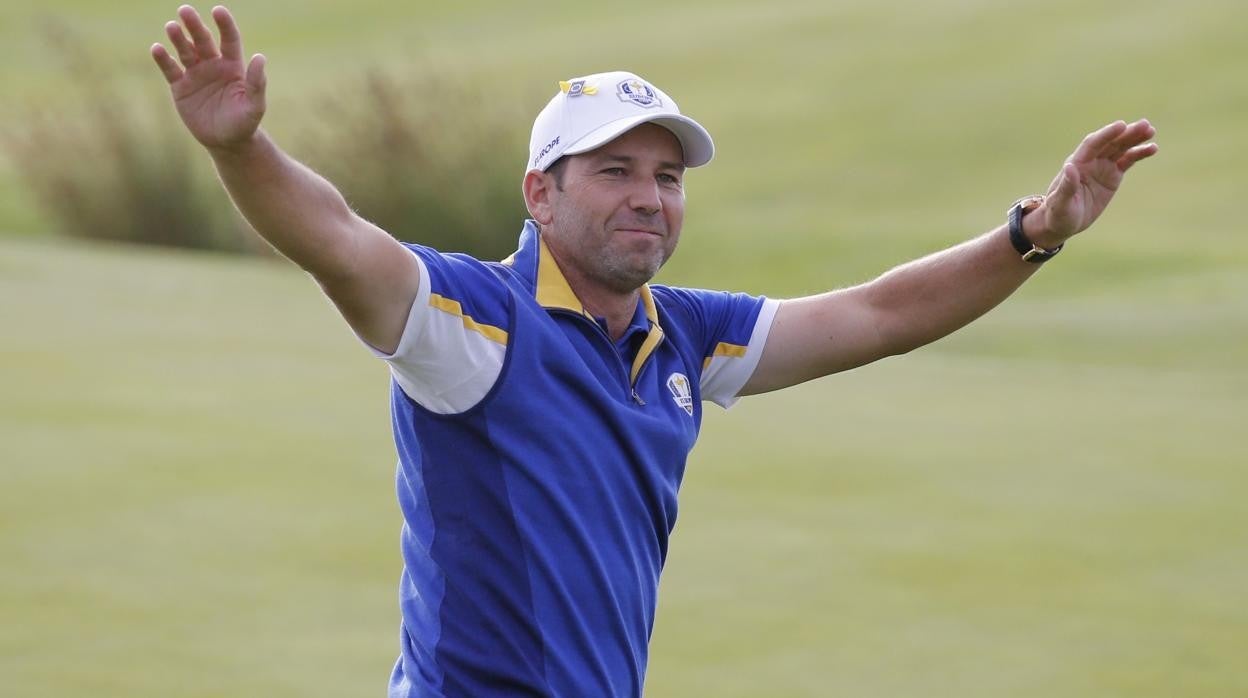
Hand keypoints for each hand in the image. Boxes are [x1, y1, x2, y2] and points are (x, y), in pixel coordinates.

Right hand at [151, 5, 265, 151]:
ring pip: (185, 51)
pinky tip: (157, 48)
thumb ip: (256, 82)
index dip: (224, 24)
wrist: (227, 142)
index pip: (229, 39)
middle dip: (194, 25)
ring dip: (178, 38)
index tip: (218, 10)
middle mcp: (213, 65)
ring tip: (171, 26)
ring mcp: (195, 74)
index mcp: (233, 66)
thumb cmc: (244, 123)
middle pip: (203, 40)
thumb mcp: (254, 105)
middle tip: (185, 10)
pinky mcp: (180, 87)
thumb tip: (260, 58)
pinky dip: (163, 59)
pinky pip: (170, 69)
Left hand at [1026, 119, 1158, 248]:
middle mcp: (1090, 161)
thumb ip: (1066, 186)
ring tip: (1151, 131)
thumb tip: (1069, 166)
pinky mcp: (1112, 175)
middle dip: (1126, 133)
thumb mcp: (1060, 203)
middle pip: (1110, 142)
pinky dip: (1139, 153)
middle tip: (1145, 125)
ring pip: (1120, 148)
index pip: (1092, 144)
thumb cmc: (1058, 214)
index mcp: (1076, 164)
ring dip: (1135, 139)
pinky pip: (1127, 161)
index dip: (1107, 134)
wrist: (1063, 223)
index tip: (1122, 125)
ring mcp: (1102, 167)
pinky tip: (1152, 148)